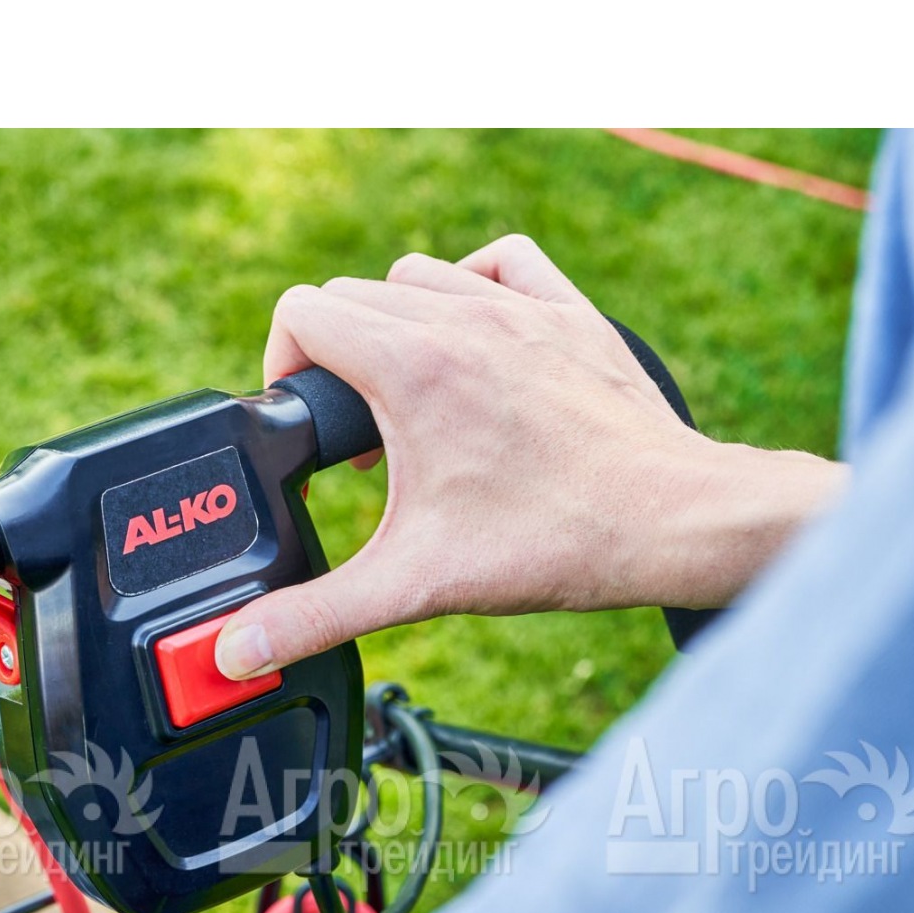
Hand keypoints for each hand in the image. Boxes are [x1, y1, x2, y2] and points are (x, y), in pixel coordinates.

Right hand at [215, 236, 846, 678]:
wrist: (674, 521)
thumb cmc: (554, 543)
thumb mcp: (414, 584)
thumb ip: (316, 613)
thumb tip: (239, 651)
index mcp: (412, 365)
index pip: (302, 312)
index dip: (282, 368)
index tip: (307, 431)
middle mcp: (462, 316)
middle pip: (352, 295)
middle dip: (333, 359)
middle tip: (358, 443)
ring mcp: (521, 307)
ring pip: (419, 276)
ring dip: (397, 327)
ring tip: (411, 402)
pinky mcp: (570, 314)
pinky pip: (502, 260)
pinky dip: (473, 287)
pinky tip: (475, 343)